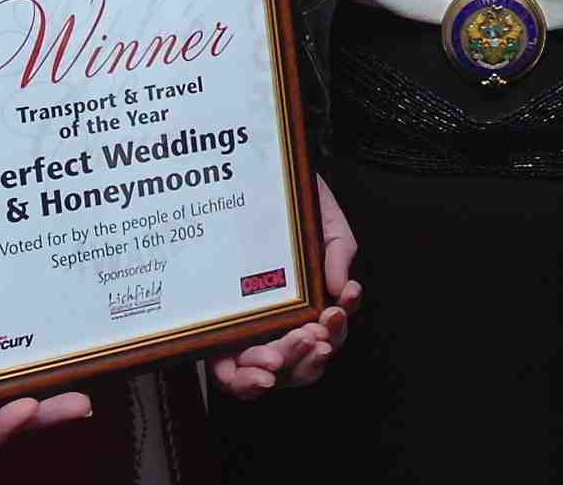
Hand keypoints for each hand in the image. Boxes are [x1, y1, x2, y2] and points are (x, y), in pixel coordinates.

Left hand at [208, 173, 361, 397]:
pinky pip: (227, 370)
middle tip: (313, 337)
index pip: (325, 337)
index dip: (332, 336)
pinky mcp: (219, 330)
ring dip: (279, 372)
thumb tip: (344, 290)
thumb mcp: (325, 223)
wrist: (258, 182)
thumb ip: (339, 254)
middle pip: (300, 365)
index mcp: (309, 305)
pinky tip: (258, 371)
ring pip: (267, 374)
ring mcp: (249, 330)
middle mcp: (281, 324)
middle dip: (310, 360)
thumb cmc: (293, 206)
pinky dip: (242, 380)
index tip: (333, 315)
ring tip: (279, 359)